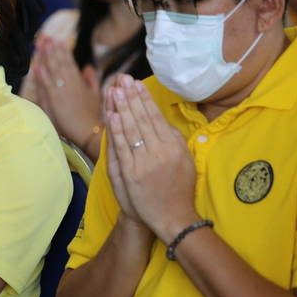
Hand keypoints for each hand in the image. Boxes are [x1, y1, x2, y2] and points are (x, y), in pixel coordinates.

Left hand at [34, 37, 101, 147]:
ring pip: (53, 71)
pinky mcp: (56, 101)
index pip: (69, 62)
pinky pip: (48, 86)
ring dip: (46, 57)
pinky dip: (42, 76)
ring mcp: (63, 92)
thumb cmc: (92, 114)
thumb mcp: (96, 94)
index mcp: (80, 81)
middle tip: (44, 36)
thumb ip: (91, 79)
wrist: (89, 131)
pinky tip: (37, 66)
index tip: (56, 39)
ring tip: (39, 45)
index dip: (62, 50)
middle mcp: (71, 84)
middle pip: (59, 62)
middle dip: (51, 48)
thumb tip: (88, 66)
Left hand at [107, 74, 199, 241]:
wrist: (172, 217)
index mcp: (174, 146)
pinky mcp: (132, 173)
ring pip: (132, 129)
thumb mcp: (184, 161)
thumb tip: (164, 121)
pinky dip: (116, 131)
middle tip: (123, 78)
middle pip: (142, 118)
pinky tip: (112, 116)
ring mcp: (146, 162)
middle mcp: (161, 151)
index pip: (155, 116)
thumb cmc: (178, 189)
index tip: (136, 83)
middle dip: (131, 97)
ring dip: (122, 108)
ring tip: (115, 90)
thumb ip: (174, 140)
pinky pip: (123, 148)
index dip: (144, 98)